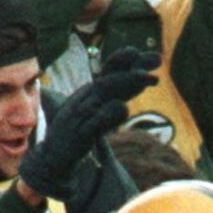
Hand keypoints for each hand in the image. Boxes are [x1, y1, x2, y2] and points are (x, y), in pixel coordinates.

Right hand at [18, 47, 157, 201]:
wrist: (54, 156)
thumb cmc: (80, 131)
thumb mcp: (99, 111)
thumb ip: (117, 98)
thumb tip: (138, 83)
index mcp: (90, 92)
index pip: (111, 71)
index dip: (130, 61)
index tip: (154, 57)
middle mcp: (86, 98)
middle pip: (111, 78)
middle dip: (134, 68)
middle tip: (157, 61)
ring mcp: (82, 114)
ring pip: (104, 93)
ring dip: (126, 82)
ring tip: (146, 78)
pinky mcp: (81, 133)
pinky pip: (96, 120)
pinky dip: (109, 113)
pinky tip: (123, 107)